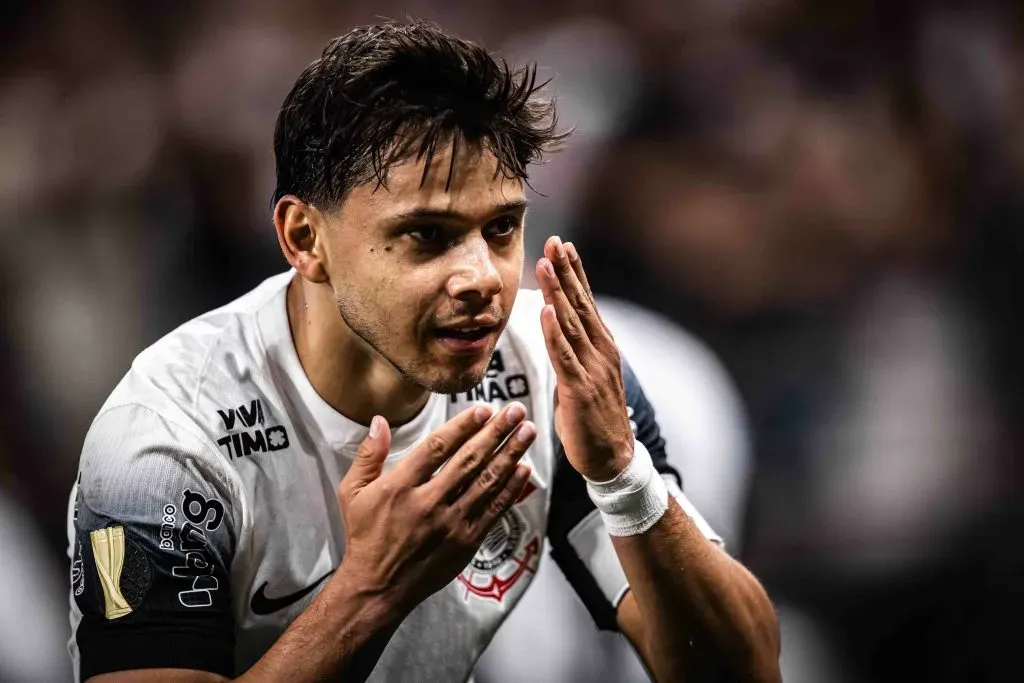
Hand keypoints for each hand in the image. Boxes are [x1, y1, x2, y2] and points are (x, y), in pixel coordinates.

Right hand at [335, 402, 534, 615]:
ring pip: (487, 482)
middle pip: (469, 460)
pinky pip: (494, 510)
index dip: (463, 426)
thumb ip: (368, 455)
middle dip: (496, 432)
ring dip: (511, 454)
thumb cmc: (366, 537)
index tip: (484, 409)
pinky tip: (524, 469)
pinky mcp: (467, 542)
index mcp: (399, 487)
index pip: (437, 448)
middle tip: (517, 411)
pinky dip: (511, 489)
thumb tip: (380, 421)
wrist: (378, 588)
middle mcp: (428, 503)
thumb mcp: (352, 492)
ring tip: (528, 432)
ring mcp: (451, 524)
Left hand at [536, 236, 633, 481]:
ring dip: (557, 292)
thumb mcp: (585, 377)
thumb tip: (557, 333)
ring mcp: (592, 369)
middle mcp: (600, 351)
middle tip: (554, 241)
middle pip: (580, 304)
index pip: (585, 302)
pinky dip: (554, 333)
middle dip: (566, 271)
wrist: (613, 458)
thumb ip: (573, 353)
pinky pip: (564, 356)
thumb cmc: (594, 419)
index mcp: (601, 346)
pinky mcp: (580, 390)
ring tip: (546, 264)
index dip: (574, 273)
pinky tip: (546, 312)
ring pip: (571, 323)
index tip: (562, 245)